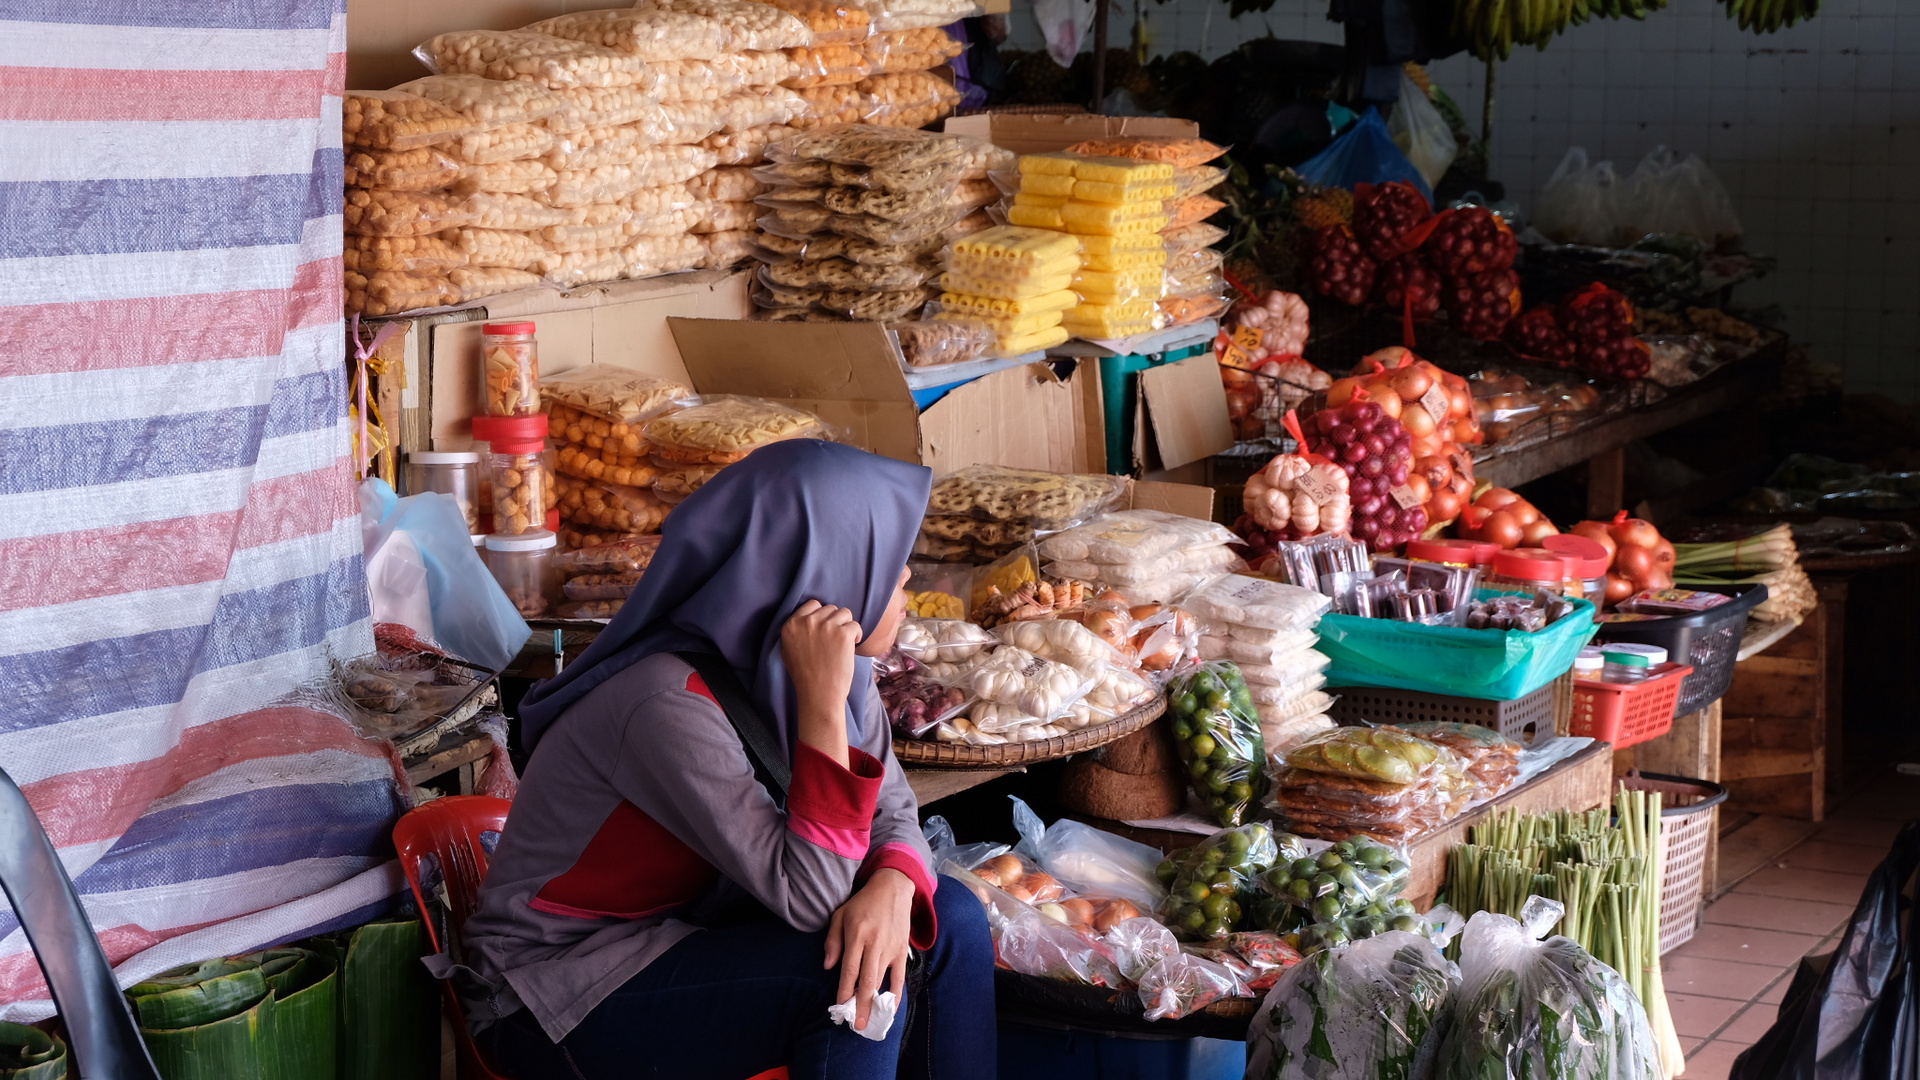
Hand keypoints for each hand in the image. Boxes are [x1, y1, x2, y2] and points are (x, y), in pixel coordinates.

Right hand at [782, 601, 861, 764]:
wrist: (819, 694)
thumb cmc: (804, 677)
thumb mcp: (787, 652)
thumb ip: (795, 632)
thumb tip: (806, 620)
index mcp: (791, 624)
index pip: (812, 604)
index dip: (822, 616)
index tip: (826, 629)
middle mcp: (807, 621)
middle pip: (830, 608)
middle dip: (835, 621)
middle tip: (835, 640)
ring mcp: (826, 626)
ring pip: (845, 613)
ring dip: (847, 626)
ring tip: (844, 643)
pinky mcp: (843, 633)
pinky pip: (855, 625)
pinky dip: (857, 635)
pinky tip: (852, 647)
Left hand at [824, 868, 913, 1031]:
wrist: (893, 888)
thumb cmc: (862, 903)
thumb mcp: (840, 915)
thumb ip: (832, 941)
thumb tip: (828, 966)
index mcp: (857, 933)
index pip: (850, 968)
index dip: (845, 989)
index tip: (841, 1006)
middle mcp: (874, 942)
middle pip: (868, 979)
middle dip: (862, 1003)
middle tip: (858, 1024)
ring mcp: (890, 947)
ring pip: (882, 979)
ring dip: (875, 1002)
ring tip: (870, 1020)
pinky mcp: (902, 950)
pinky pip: (899, 976)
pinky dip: (895, 994)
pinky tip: (890, 1008)